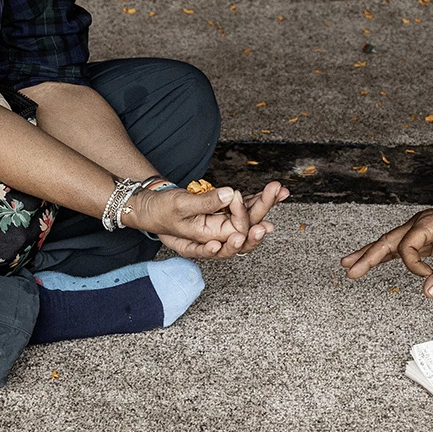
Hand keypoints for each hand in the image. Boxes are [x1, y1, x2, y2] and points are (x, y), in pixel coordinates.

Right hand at [126, 181, 289, 258]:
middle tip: (275, 192)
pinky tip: (275, 192)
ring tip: (280, 191)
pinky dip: (259, 199)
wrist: (152, 208)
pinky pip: (245, 209)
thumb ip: (205, 203)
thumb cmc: (162, 211)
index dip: (239, 215)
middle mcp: (219, 238)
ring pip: (250, 219)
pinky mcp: (224, 214)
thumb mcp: (180, 206)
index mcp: (207, 241)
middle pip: (247, 229)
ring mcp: (223, 226)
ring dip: (266, 204)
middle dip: (263, 209)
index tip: (235, 195)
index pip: (233, 233)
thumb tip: (229, 195)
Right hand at [339, 205, 432, 297]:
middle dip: (367, 256)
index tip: (429, 275)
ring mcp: (418, 230)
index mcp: (426, 224)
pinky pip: (399, 246)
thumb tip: (429, 291)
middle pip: (386, 241)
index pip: (406, 248)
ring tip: (350, 264)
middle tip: (349, 269)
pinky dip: (385, 254)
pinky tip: (373, 261)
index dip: (414, 266)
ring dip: (370, 254)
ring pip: (389, 242)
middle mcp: (418, 224)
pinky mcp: (422, 237)